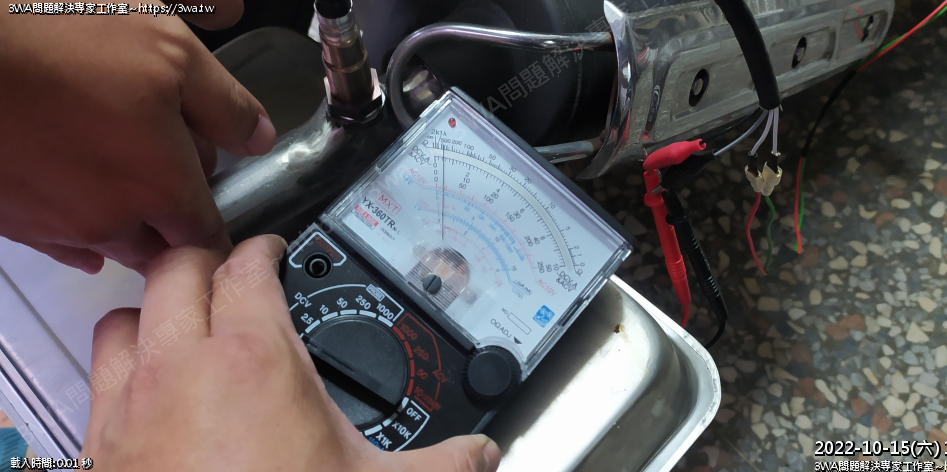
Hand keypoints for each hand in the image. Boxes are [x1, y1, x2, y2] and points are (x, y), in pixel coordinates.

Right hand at [0, 7, 275, 274]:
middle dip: (176, 232)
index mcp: (160, 187)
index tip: (231, 234)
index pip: (208, 238)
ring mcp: (55, 225)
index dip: (223, 236)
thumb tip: (259, 139)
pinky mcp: (10, 219)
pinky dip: (78, 231)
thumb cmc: (61, 40)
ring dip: (128, 228)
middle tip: (180, 196)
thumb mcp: (172, 54)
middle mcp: (111, 220)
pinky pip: (58, 243)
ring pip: (108, 247)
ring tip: (132, 195)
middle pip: (160, 251)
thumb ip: (225, 105)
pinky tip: (80, 208)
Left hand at [81, 235, 500, 471]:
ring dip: (156, 310)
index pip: (248, 266)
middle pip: (178, 271)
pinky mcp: (101, 447)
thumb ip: (439, 464)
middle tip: (232, 276)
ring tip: (185, 325)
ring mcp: (132, 405)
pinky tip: (150, 392)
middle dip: (206, 262)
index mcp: (253, 359)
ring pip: (127, 317)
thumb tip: (481, 456)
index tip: (276, 253)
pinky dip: (122, 366)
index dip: (265, 249)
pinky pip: (98, 376)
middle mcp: (181, 368)